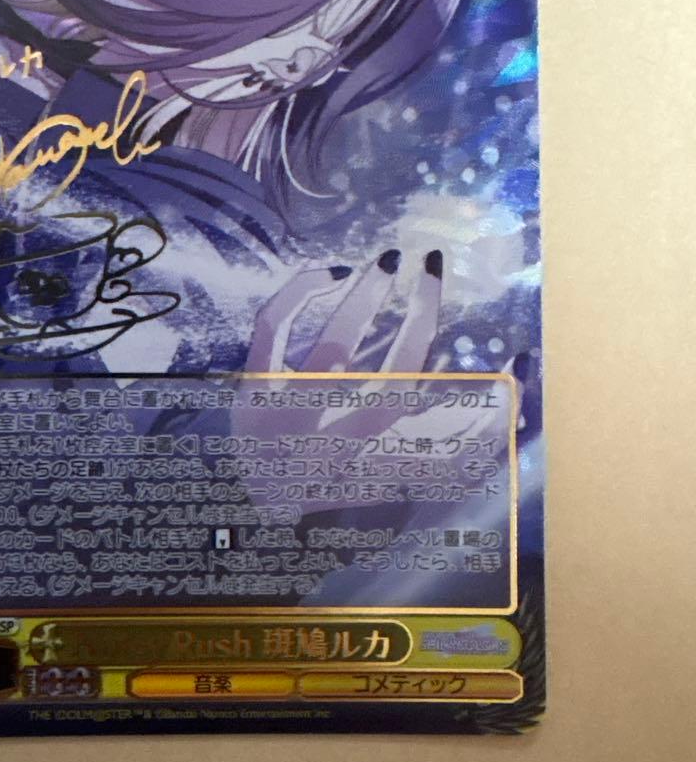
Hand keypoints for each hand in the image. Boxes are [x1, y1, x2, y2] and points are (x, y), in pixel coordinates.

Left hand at [235, 250, 523, 515]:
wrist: (244, 501)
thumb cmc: (325, 479)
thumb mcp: (381, 475)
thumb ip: (439, 446)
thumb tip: (508, 395)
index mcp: (374, 467)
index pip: (446, 440)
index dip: (492, 406)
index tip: (518, 360)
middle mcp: (333, 443)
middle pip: (392, 379)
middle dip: (419, 315)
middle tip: (432, 266)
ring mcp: (285, 413)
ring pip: (335, 344)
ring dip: (367, 295)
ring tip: (389, 260)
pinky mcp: (250, 386)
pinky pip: (273, 326)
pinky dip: (301, 290)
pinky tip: (331, 272)